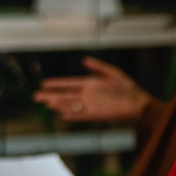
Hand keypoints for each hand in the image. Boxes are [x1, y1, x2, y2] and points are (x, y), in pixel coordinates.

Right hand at [33, 57, 152, 122]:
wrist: (139, 103)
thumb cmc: (127, 88)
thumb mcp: (112, 73)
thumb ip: (98, 67)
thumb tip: (84, 60)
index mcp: (89, 84)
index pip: (69, 83)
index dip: (57, 84)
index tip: (44, 83)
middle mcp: (87, 95)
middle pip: (65, 95)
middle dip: (51, 96)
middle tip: (36, 96)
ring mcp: (91, 105)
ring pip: (71, 105)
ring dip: (59, 104)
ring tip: (47, 103)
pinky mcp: (97, 114)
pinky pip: (81, 115)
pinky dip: (72, 115)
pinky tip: (63, 114)